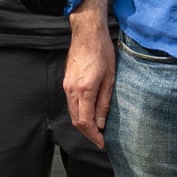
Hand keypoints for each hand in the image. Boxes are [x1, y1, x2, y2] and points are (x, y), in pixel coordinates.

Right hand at [64, 0, 115, 144]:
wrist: (87, 32)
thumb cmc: (102, 52)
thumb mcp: (110, 78)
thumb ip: (104, 102)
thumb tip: (101, 123)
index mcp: (84, 90)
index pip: (85, 122)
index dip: (93, 136)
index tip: (102, 143)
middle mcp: (72, 90)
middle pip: (76, 120)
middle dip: (88, 133)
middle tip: (100, 140)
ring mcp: (67, 85)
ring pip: (72, 112)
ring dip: (83, 123)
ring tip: (97, 129)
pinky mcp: (66, 81)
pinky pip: (71, 103)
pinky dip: (79, 113)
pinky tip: (89, 113)